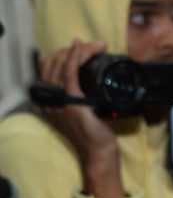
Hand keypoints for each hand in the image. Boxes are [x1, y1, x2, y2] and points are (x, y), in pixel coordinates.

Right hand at [39, 39, 125, 197]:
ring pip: (62, 65)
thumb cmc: (95, 133)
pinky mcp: (72, 102)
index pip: (48, 68)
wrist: (99, 152)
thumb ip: (81, 98)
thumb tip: (92, 80)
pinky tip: (80, 48)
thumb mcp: (84, 112)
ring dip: (81, 50)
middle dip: (75, 49)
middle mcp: (49, 100)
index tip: (81, 47)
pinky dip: (74, 57)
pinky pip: (69, 73)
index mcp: (49, 101)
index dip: (63, 54)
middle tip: (95, 45)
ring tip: (97, 45)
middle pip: (54, 63)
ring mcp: (59, 100)